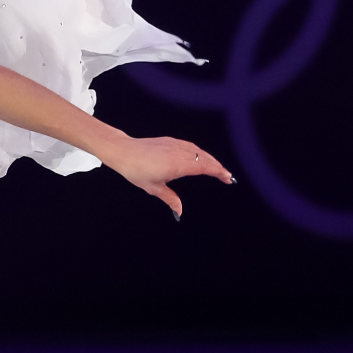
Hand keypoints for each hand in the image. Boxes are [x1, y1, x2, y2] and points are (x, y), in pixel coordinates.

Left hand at [101, 135, 235, 218]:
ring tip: (217, 168)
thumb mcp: (154, 188)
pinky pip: (190, 146)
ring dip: (210, 159)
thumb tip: (180, 212)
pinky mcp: (169, 141)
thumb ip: (170, 198)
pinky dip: (200, 152)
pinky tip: (200, 157)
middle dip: (218, 167)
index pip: (205, 167)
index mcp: (178, 164)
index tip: (228, 178)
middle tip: (227, 176)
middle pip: (205, 158)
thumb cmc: (136, 170)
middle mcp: (179, 152)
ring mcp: (175, 144)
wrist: (123, 151)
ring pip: (198, 150)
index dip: (218, 172)